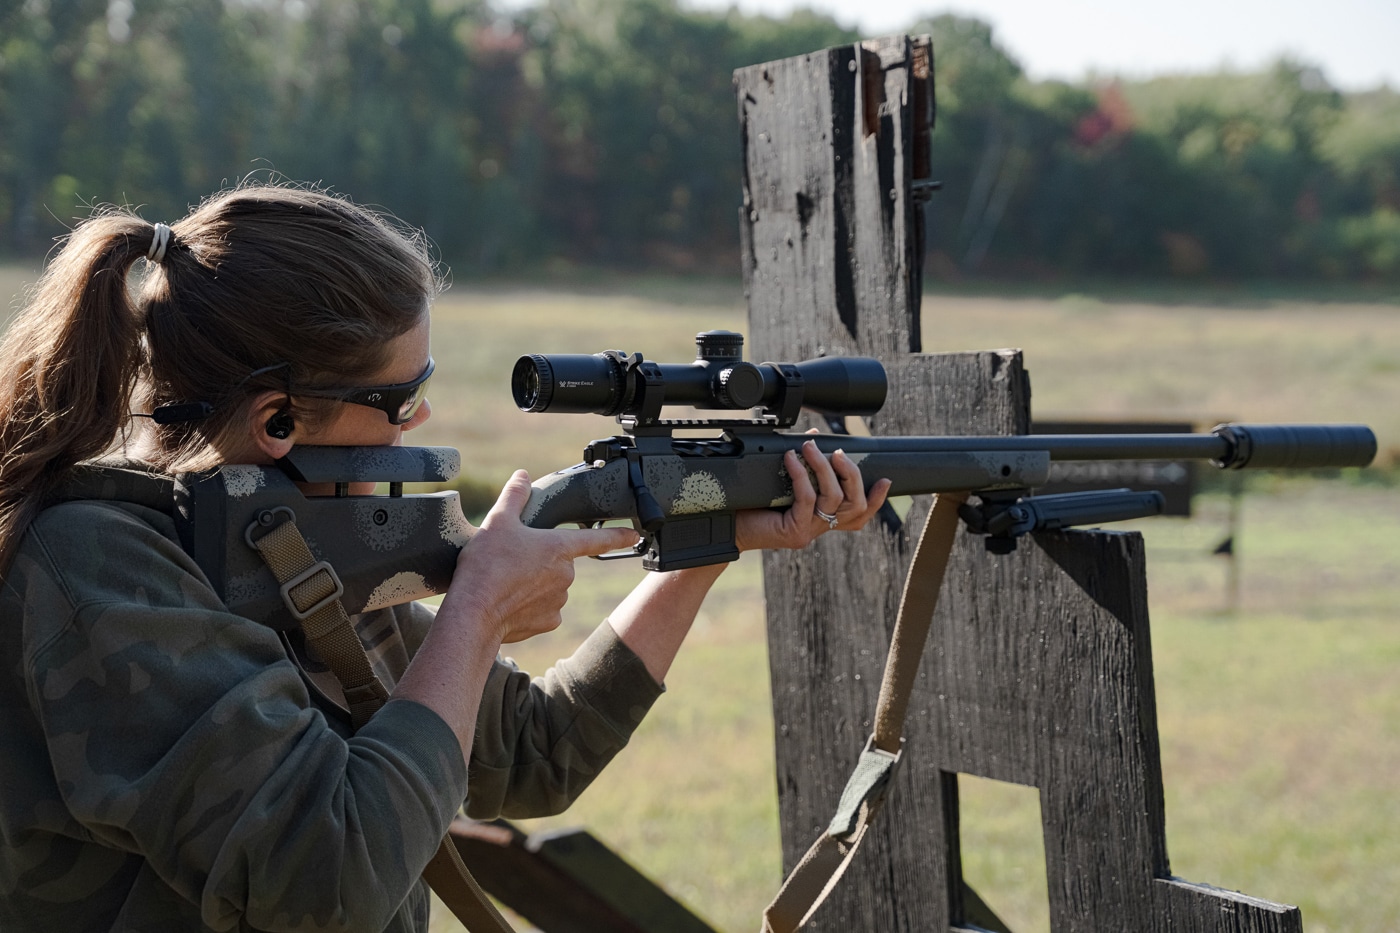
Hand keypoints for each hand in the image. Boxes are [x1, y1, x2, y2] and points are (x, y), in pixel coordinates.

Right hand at [445, 471, 640, 644]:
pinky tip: (510, 602)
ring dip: (535, 584)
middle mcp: (566, 574)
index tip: (635, 535)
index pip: (596, 539)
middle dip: (541, 562)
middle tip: (512, 562)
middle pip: (560, 563)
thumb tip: (522, 476)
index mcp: (559, 547)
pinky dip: (530, 606)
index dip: (618, 536)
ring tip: (507, 583)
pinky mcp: (548, 622)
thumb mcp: (497, 522)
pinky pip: (544, 610)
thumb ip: (514, 496)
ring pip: (551, 587)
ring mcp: (559, 600)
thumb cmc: (487, 566)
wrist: (474, 613)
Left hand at [734, 439, 891, 551]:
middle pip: (855, 505)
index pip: (858, 516)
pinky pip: (807, 499)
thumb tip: (814, 439)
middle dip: (852, 474)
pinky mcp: (794, 532)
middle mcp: (819, 527)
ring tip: (810, 448)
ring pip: (834, 498)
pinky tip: (790, 459)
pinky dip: (801, 475)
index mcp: (821, 519)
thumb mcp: (781, 481)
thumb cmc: (751, 503)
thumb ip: (803, 466)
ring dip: (825, 468)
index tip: (886, 480)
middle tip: (839, 453)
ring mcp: (809, 531)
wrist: (725, 526)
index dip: (876, 500)